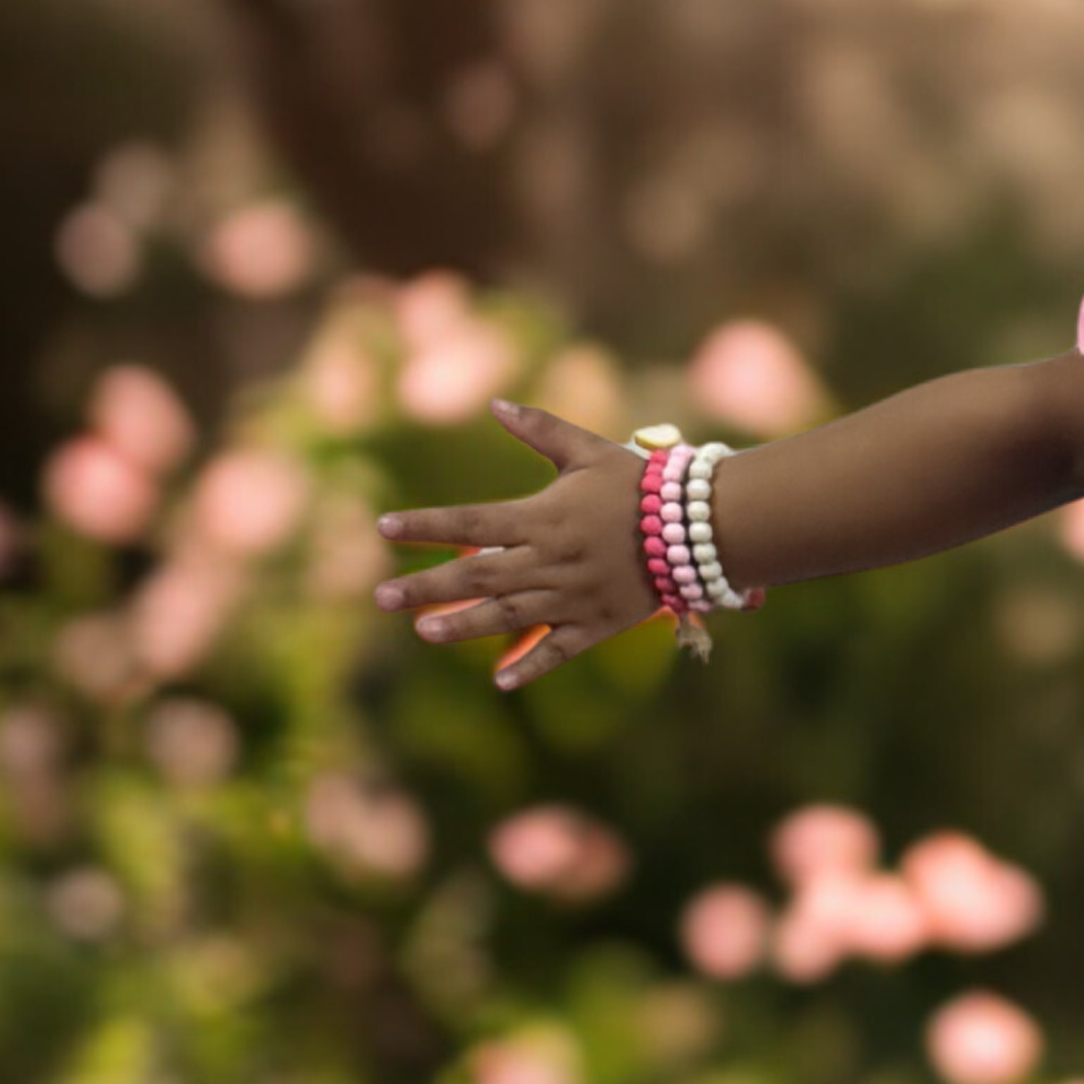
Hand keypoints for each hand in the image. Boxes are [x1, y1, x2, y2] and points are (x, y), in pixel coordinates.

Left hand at [369, 401, 656, 688]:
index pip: (470, 523)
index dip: (425, 526)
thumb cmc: (642, 483)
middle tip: (381, 598)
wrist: (702, 527)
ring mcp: (572, 597)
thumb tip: (494, 402)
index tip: (384, 527)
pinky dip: (531, 667)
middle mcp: (550, 561)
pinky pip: (559, 650)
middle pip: (475, 577)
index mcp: (542, 517)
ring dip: (462, 626)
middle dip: (425, 587)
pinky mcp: (598, 623)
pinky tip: (501, 682)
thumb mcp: (588, 449)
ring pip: (507, 617)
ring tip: (423, 633)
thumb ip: (540, 429)